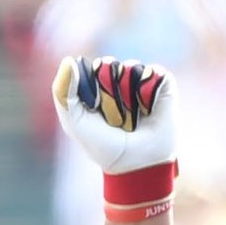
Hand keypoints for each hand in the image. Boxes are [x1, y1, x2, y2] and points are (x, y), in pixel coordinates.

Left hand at [51, 55, 178, 186]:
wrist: (137, 164)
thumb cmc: (102, 146)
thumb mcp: (74, 122)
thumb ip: (62, 92)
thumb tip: (70, 60)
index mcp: (96, 86)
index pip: (89, 68)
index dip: (90, 85)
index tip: (94, 108)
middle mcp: (118, 81)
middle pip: (109, 64)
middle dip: (109, 90)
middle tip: (114, 116)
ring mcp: (141, 82)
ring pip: (132, 67)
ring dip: (129, 95)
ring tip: (132, 116)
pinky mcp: (163, 86)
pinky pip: (155, 73)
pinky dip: (149, 90)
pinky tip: (148, 109)